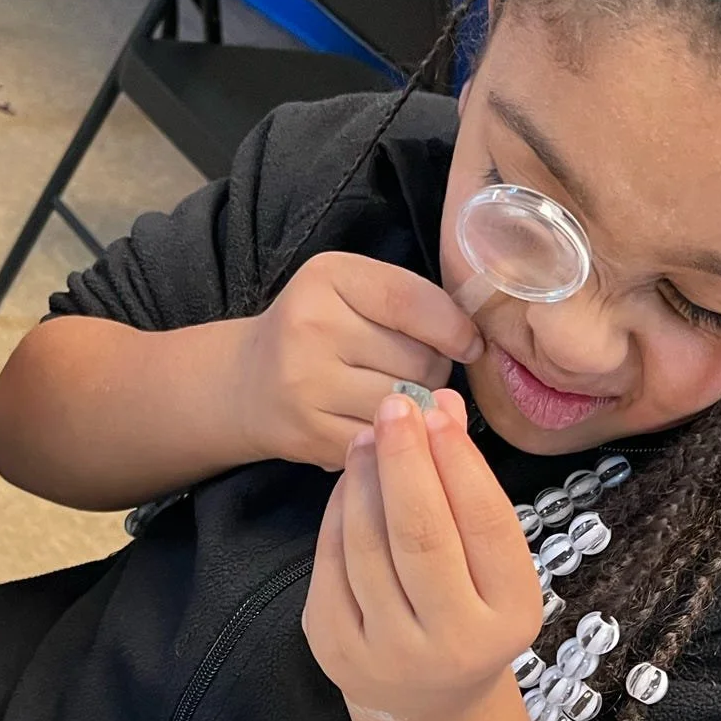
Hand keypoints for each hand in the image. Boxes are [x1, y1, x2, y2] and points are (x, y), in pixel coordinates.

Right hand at [234, 252, 482, 470]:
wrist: (247, 384)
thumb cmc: (317, 331)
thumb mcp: (352, 291)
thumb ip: (411, 303)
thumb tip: (474, 345)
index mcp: (328, 278)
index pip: (414, 303)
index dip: (456, 329)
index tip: (469, 345)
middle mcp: (310, 326)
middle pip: (421, 361)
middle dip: (434, 371)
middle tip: (413, 372)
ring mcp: (306, 385)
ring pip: (408, 406)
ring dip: (418, 408)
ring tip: (396, 398)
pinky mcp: (311, 435)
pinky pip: (387, 442)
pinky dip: (394, 439)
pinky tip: (377, 425)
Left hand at [302, 388, 543, 720]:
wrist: (428, 700)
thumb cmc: (469, 609)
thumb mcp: (491, 562)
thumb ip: (470, 488)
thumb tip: (445, 403)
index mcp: (510, 616)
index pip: (486, 526)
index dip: (460, 462)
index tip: (439, 409)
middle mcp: (454, 643)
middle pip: (422, 536)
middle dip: (405, 461)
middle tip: (395, 405)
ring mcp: (390, 653)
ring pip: (368, 546)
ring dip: (365, 479)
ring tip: (368, 435)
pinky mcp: (336, 649)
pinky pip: (331, 563)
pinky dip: (339, 511)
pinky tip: (351, 479)